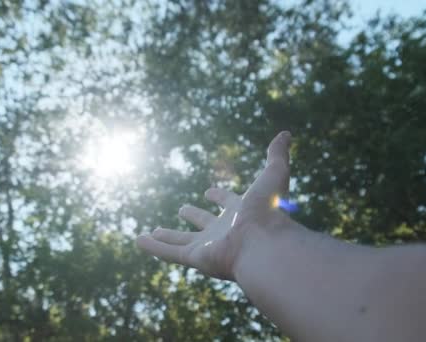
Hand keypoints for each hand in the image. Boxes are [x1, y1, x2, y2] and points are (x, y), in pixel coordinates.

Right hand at [136, 131, 292, 279]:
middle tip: (183, 209)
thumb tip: (286, 134)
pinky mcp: (195, 258)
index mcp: (240, 213)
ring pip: (182, 241)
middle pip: (204, 224)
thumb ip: (277, 155)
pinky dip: (153, 248)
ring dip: (167, 236)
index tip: (209, 191)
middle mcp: (224, 231)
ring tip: (152, 231)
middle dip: (194, 217)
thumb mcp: (274, 175)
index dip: (220, 196)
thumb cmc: (269, 211)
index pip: (228, 203)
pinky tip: (139, 241)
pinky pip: (169, 253)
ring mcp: (208, 246)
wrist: (264, 245)